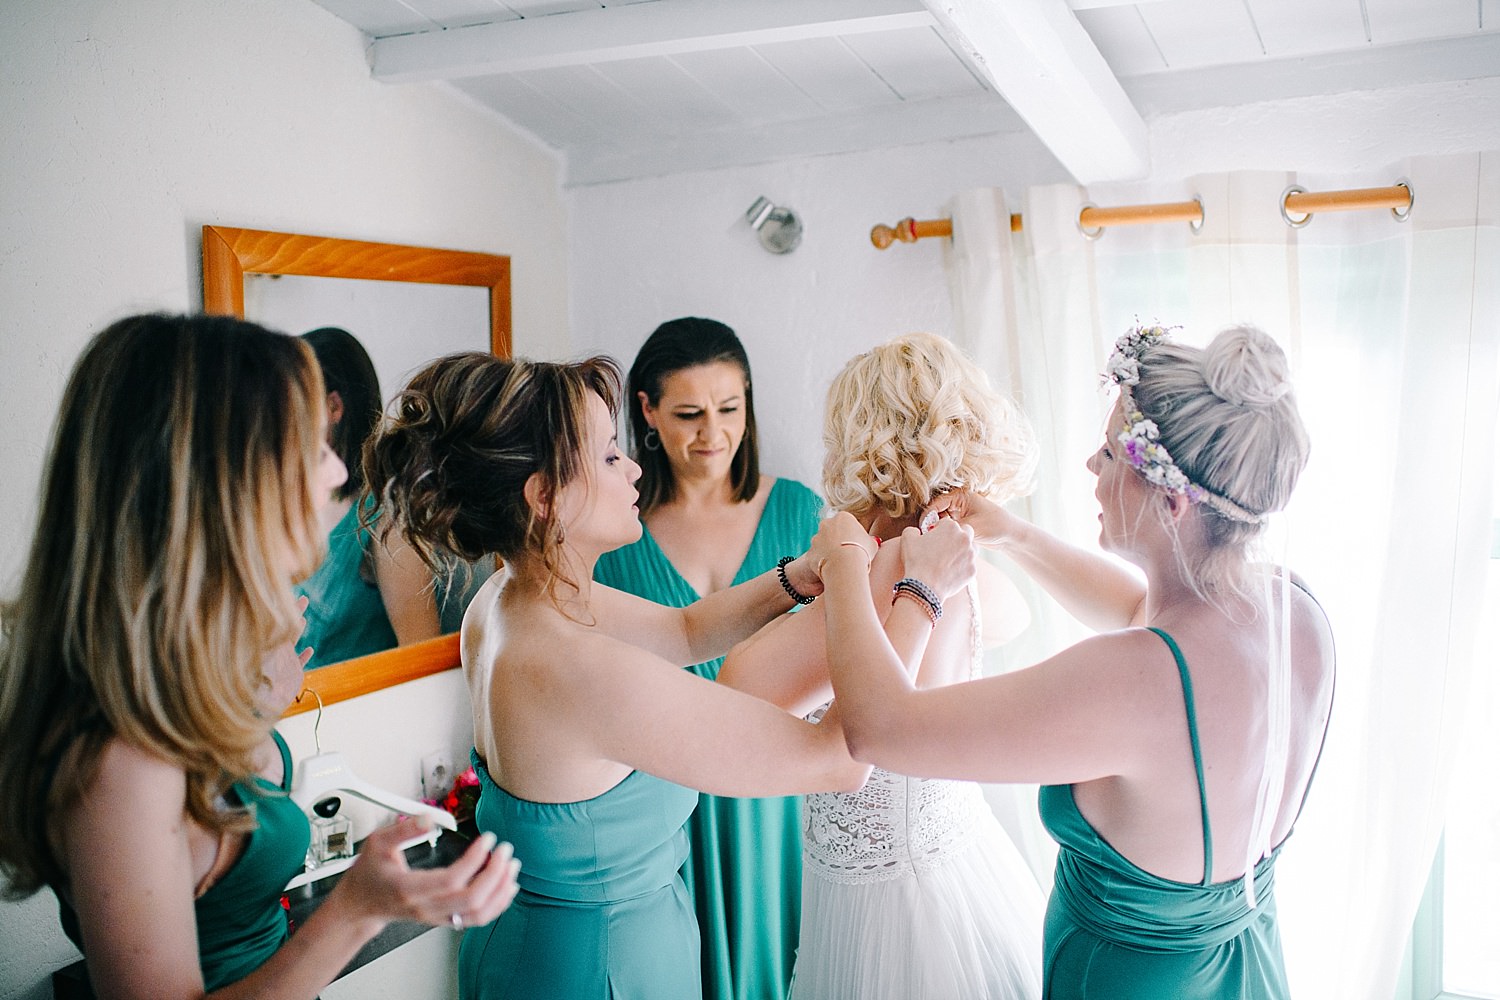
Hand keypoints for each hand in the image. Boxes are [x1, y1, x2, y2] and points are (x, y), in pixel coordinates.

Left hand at [261, 596, 313, 714]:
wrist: (256, 709)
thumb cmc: (250, 691)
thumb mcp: (256, 670)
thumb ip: (263, 654)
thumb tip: (262, 639)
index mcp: (264, 650)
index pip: (273, 626)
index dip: (281, 612)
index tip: (285, 597)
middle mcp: (273, 654)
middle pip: (284, 629)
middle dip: (293, 613)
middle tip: (302, 599)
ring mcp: (282, 664)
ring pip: (292, 644)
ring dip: (298, 631)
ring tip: (303, 618)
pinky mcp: (290, 676)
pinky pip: (298, 664)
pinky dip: (304, 657)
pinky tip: (310, 649)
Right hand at [335, 816, 521, 932]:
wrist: (361, 905)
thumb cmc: (369, 874)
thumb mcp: (377, 842)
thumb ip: (404, 829)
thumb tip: (430, 818)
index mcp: (409, 888)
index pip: (450, 880)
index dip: (474, 859)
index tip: (488, 838)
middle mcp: (425, 907)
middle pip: (470, 900)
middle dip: (494, 874)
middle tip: (505, 850)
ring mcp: (435, 916)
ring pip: (476, 914)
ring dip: (500, 890)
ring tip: (511, 866)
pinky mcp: (442, 919)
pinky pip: (475, 919)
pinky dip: (496, 905)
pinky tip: (506, 887)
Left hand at [808, 512, 875, 578]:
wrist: (844, 565)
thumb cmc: (862, 552)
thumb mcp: (872, 544)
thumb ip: (869, 540)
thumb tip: (871, 542)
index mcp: (843, 517)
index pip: (847, 523)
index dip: (852, 535)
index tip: (857, 545)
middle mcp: (826, 524)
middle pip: (832, 531)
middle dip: (837, 541)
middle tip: (847, 554)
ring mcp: (816, 538)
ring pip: (822, 545)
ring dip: (829, 552)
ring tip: (840, 564)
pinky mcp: (810, 553)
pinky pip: (817, 558)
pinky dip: (822, 563)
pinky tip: (831, 570)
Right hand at [899, 518, 976, 598]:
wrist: (925, 587)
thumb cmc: (916, 561)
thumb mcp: (908, 539)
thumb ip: (913, 530)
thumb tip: (917, 532)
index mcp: (950, 527)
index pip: (947, 523)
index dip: (939, 529)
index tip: (934, 537)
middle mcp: (964, 538)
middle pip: (965, 531)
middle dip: (957, 535)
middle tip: (946, 545)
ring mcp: (970, 555)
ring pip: (971, 548)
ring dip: (964, 550)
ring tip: (950, 559)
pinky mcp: (972, 570)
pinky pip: (970, 565)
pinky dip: (963, 567)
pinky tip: (951, 571)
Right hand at [920, 489, 1010, 547]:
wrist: (1011, 536)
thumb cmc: (995, 526)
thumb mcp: (971, 526)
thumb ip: (950, 527)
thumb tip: (930, 531)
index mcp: (960, 496)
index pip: (936, 503)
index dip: (928, 516)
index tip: (922, 529)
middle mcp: (959, 503)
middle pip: (937, 512)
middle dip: (932, 524)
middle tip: (928, 537)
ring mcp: (960, 514)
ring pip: (941, 522)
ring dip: (939, 531)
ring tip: (937, 542)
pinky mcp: (963, 525)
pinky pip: (949, 529)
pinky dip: (946, 536)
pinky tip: (945, 545)